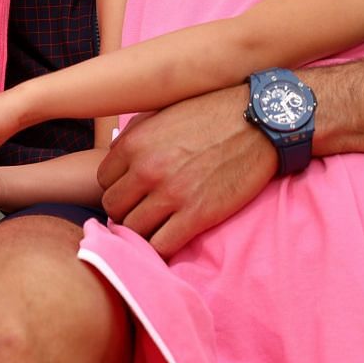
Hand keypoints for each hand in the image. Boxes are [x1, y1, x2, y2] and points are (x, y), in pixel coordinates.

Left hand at [96, 86, 275, 257]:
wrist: (259, 123)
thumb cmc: (211, 114)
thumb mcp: (162, 114)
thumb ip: (135, 137)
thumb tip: (116, 160)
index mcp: (134, 143)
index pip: (103, 181)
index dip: (118, 187)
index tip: (133, 191)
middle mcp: (147, 169)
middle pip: (113, 208)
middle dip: (126, 211)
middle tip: (144, 210)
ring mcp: (171, 194)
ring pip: (133, 231)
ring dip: (142, 232)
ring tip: (157, 226)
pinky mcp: (197, 215)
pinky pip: (162, 246)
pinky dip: (161, 248)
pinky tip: (170, 239)